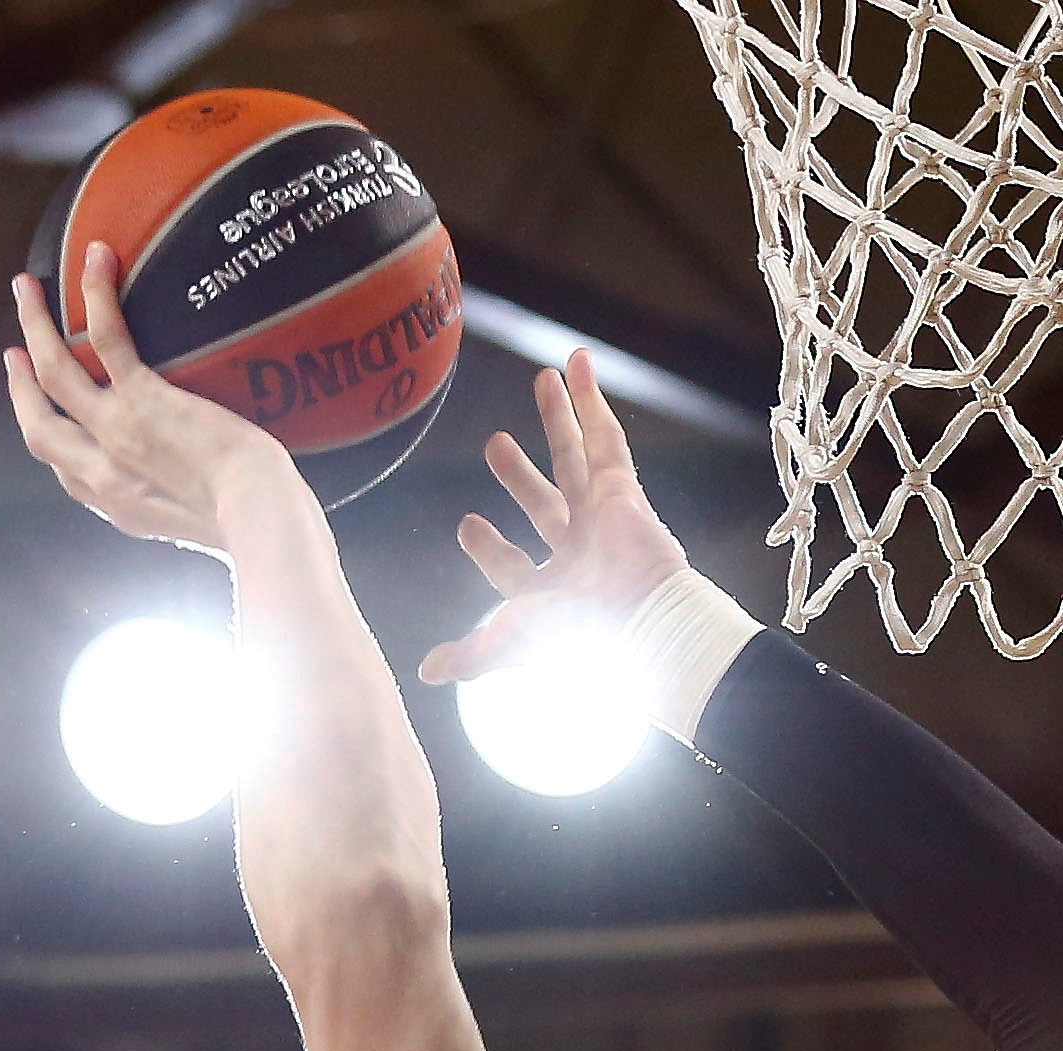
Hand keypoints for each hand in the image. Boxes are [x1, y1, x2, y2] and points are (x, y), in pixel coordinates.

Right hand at [5, 245, 301, 554]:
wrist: (259, 517)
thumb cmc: (251, 522)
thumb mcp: (203, 524)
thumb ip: (185, 498)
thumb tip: (207, 481)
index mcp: (118, 506)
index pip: (65, 473)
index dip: (46, 437)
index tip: (40, 412)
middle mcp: (104, 473)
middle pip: (37, 426)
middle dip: (18, 386)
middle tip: (13, 350)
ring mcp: (117, 433)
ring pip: (54, 372)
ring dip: (34, 324)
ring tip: (26, 287)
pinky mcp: (143, 399)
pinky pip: (105, 339)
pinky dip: (96, 296)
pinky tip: (95, 261)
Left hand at [416, 352, 691, 686]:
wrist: (638, 622)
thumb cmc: (576, 637)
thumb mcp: (508, 643)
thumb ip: (469, 656)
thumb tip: (424, 673)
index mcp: (551, 593)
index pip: (513, 565)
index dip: (488, 547)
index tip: (467, 524)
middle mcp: (577, 554)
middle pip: (545, 501)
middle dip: (520, 475)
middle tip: (495, 444)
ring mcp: (602, 519)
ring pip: (577, 458)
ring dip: (559, 418)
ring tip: (542, 378)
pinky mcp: (623, 490)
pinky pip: (606, 437)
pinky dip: (591, 400)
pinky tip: (577, 365)